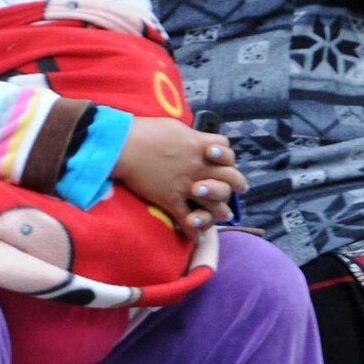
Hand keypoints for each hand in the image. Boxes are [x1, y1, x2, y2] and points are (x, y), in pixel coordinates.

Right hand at [113, 116, 247, 231]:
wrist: (123, 146)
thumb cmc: (146, 131)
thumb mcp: (175, 127)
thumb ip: (189, 136)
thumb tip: (192, 139)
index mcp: (200, 146)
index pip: (226, 150)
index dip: (226, 155)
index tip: (223, 160)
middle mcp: (199, 167)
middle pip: (231, 177)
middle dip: (237, 184)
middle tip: (240, 189)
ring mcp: (186, 185)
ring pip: (214, 203)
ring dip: (220, 211)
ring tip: (223, 215)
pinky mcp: (171, 200)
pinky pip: (188, 220)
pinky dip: (193, 231)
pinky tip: (196, 236)